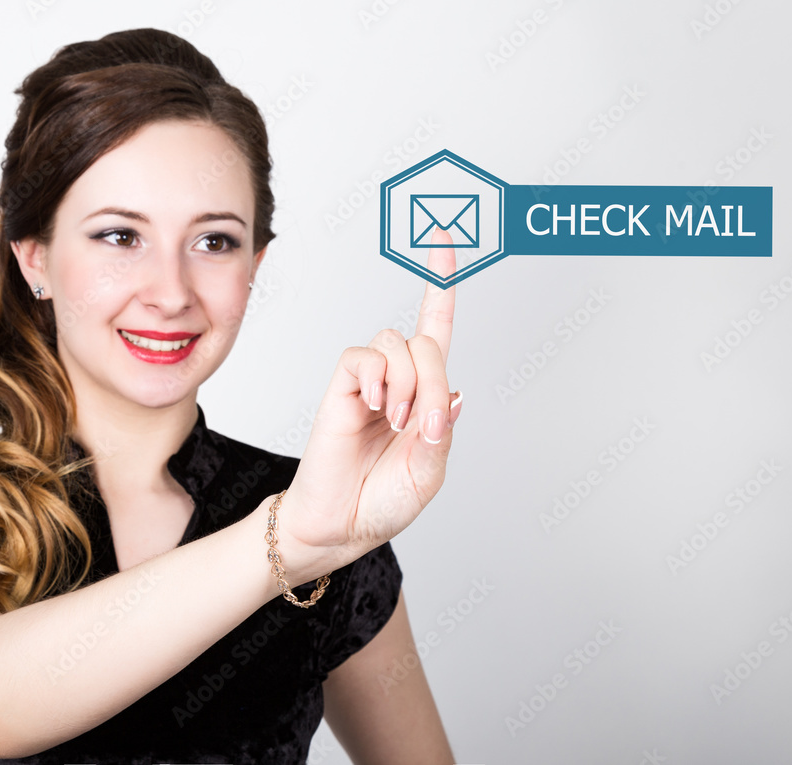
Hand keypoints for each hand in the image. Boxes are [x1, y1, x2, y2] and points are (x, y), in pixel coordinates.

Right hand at [280, 228, 460, 579]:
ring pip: (396, 343)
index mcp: (426, 395)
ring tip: (395, 423)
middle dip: (433, 381)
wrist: (341, 524)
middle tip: (423, 428)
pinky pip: (362, 357)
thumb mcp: (430, 473)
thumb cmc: (383, 502)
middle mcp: (398, 380)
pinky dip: (377, 378)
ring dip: (407, 384)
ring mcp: (369, 383)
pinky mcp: (341, 387)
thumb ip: (441, 431)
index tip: (443, 239)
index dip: (441, 285)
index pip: (437, 328)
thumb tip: (450, 391)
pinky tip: (375, 407)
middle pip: (425, 341)